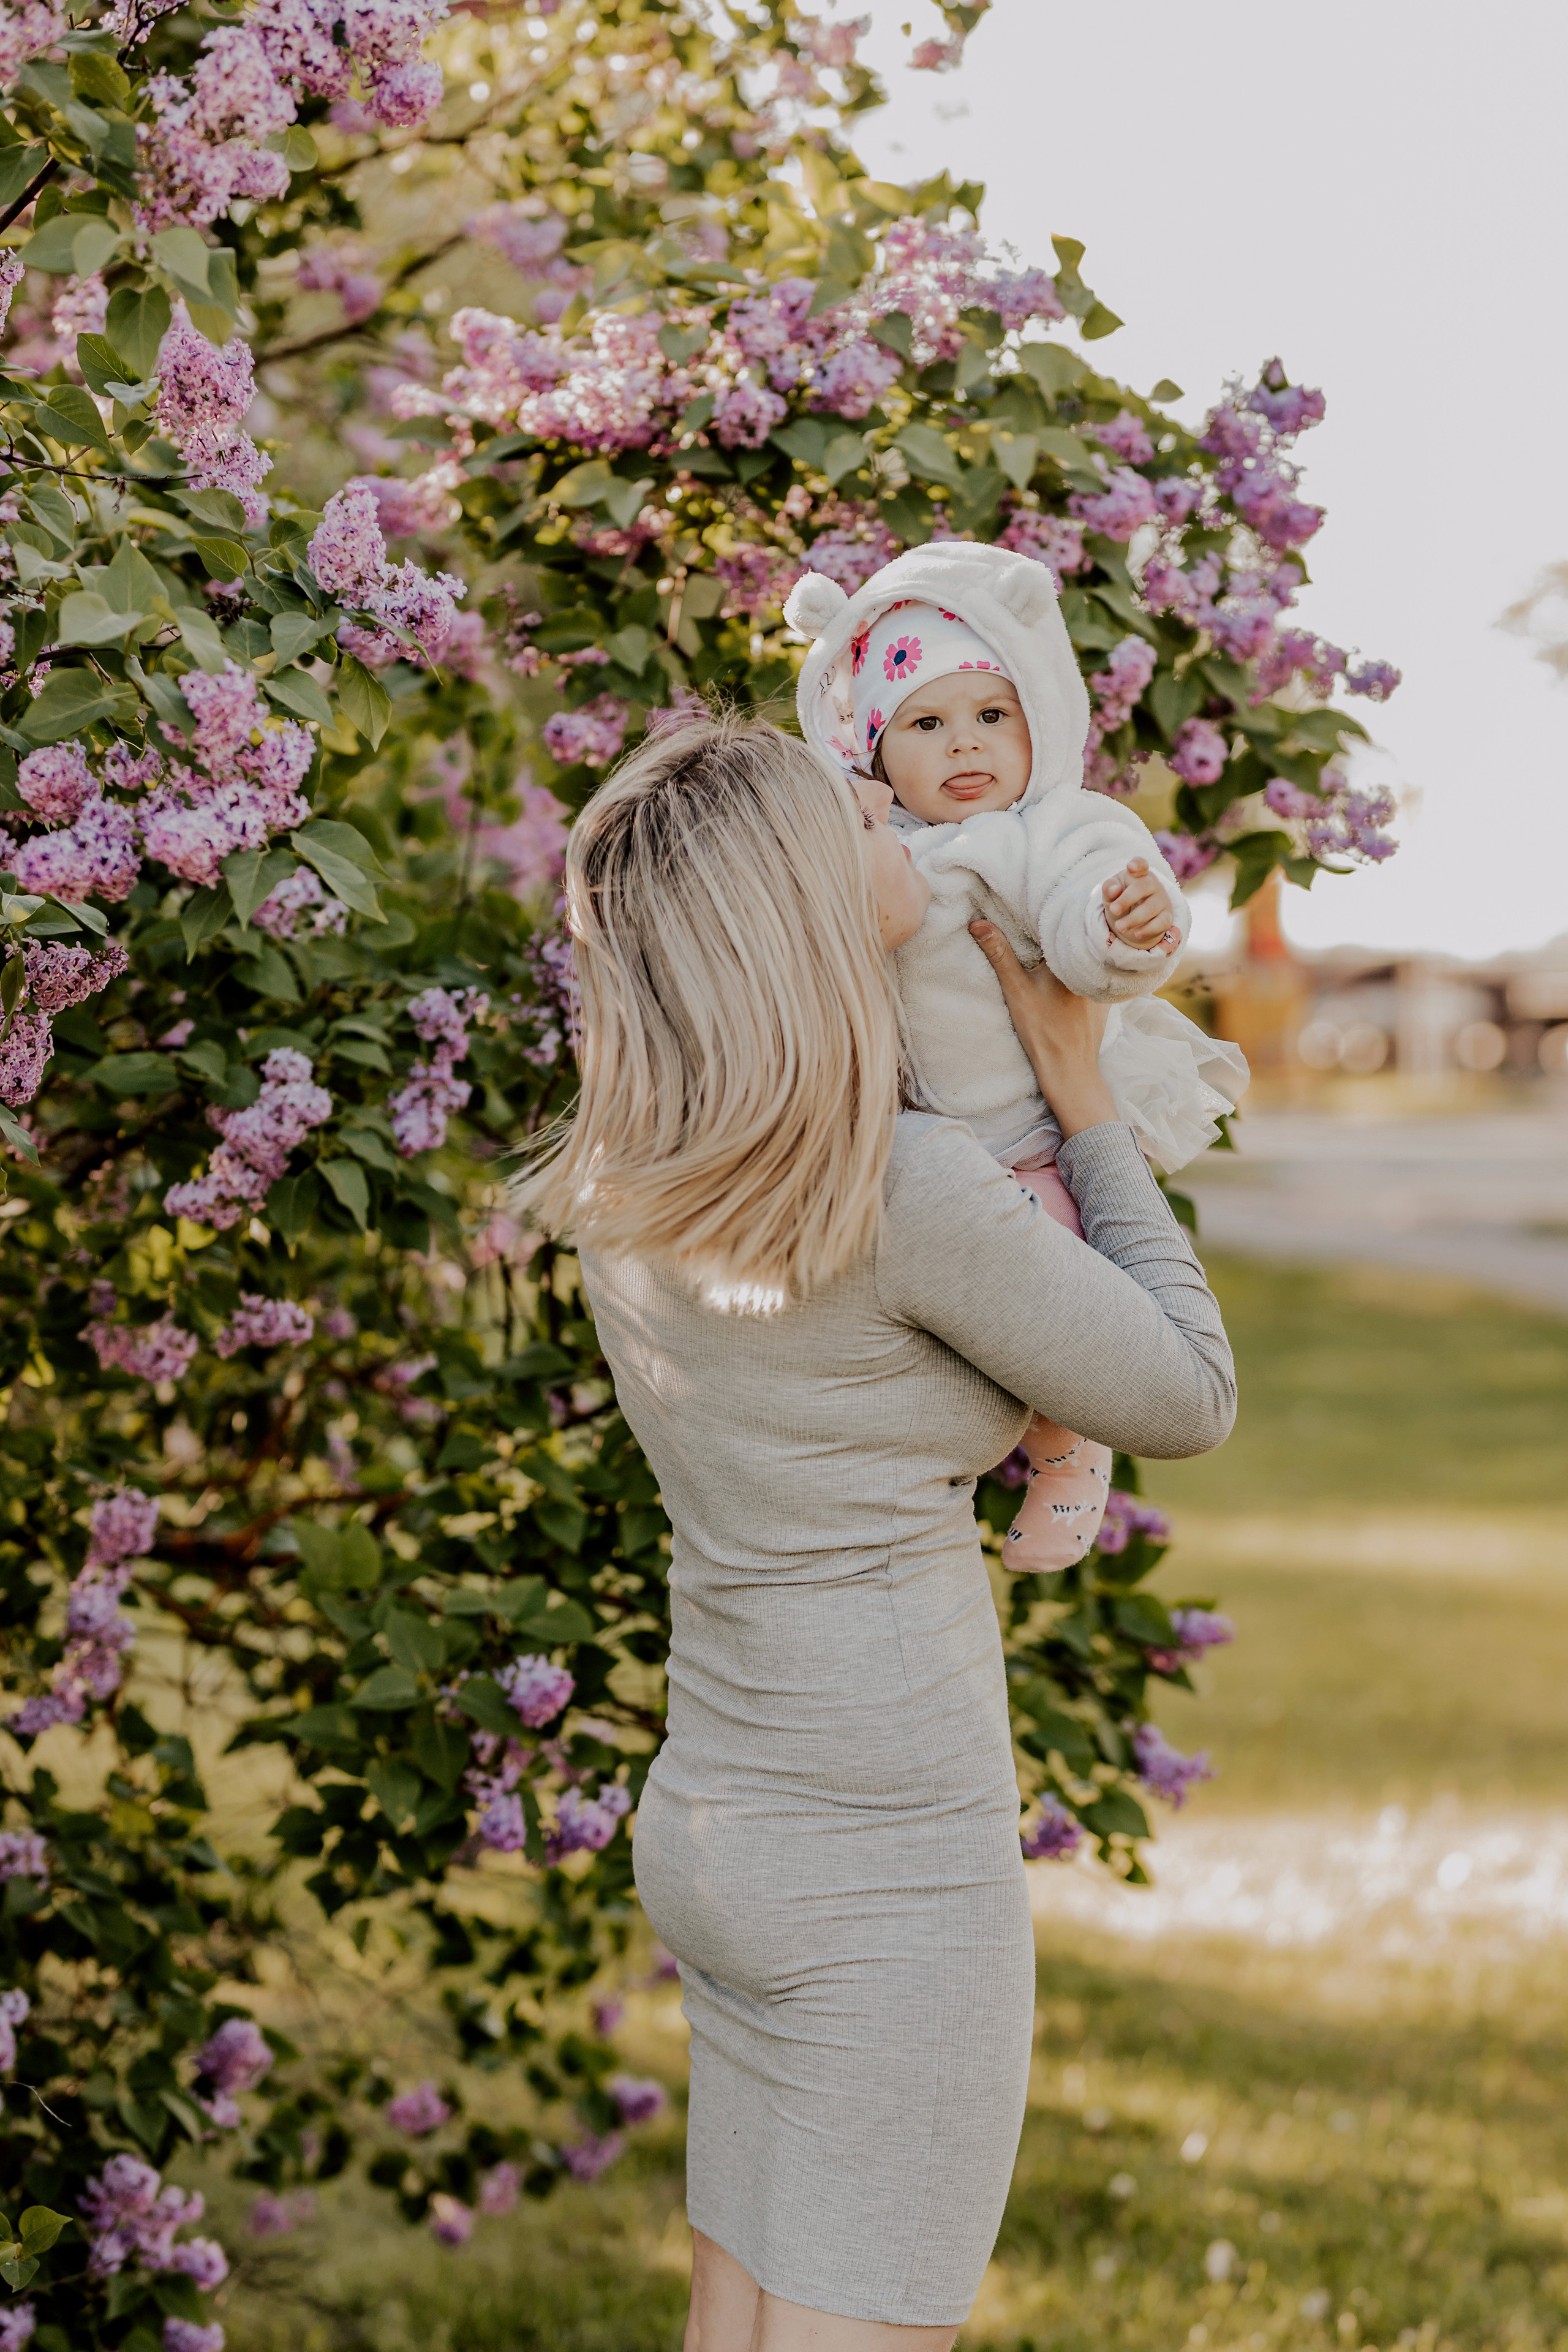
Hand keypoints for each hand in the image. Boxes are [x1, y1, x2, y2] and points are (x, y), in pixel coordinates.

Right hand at [969, 920, 1117, 1137]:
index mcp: (1074, 957)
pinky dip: (1084, 967)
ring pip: (1086, 955)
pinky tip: (1072, 968)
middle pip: (1076, 938)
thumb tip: (978, 923)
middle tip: (1045, 915)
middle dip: (1062, 928)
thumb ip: (999, 953)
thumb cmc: (1043, 1030)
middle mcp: (1095, 965)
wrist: (1069, 1069)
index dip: (1051, 911)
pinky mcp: (1106, 997)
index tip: (1037, 900)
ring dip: (1074, 948)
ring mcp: (1104, 981)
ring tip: (1058, 936)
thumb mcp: (1016, 989)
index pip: (1063, 923)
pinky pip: (1095, 972)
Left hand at [1104, 857, 1178, 950]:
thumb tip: (1114, 889)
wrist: (1134, 921)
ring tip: (1119, 927)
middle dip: (1126, 899)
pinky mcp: (1167, 917)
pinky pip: (1161, 922)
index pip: (1140, 864)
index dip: (1137, 864)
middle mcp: (1152, 884)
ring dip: (1134, 919)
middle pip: (1142, 887)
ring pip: (1151, 908)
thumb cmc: (1121, 901)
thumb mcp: (1111, 895)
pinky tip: (1136, 934)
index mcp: (1138, 874)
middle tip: (1113, 910)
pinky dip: (1148, 929)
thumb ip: (1109, 889)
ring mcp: (1162, 900)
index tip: (1130, 867)